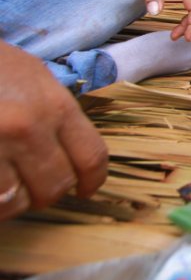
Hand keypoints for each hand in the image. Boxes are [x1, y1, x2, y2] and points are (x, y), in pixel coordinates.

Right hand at [0, 42, 107, 219]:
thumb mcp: (34, 76)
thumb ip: (56, 115)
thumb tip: (72, 156)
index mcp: (54, 105)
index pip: (90, 156)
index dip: (91, 180)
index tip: (85, 190)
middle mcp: (28, 127)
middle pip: (56, 185)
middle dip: (45, 193)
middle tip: (32, 186)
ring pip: (16, 201)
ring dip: (12, 202)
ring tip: (4, 186)